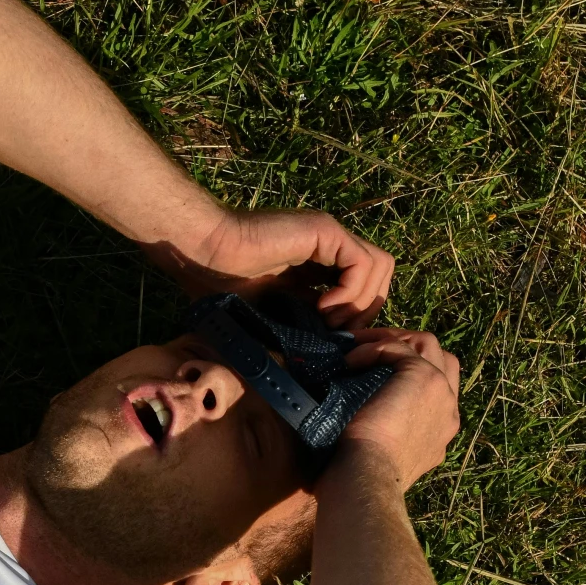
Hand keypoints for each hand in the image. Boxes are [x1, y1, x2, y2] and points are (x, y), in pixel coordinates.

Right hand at [144, 208, 394, 324]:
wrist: (205, 254)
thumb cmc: (222, 284)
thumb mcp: (273, 313)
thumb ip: (302, 323)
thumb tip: (327, 353)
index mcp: (318, 265)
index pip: (364, 287)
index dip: (356, 317)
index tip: (333, 340)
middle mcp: (330, 247)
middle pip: (380, 277)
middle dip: (365, 312)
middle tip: (335, 334)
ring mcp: (331, 236)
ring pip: (380, 268)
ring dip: (360, 302)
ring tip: (328, 321)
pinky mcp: (326, 232)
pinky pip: (364, 263)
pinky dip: (351, 292)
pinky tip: (323, 308)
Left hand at [335, 327, 460, 491]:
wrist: (369, 476)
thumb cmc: (365, 474)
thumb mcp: (389, 452)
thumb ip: (392, 432)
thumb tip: (364, 416)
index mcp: (443, 427)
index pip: (441, 384)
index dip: (411, 369)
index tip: (378, 369)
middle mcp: (449, 408)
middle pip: (440, 357)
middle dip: (406, 346)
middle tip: (369, 350)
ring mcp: (441, 390)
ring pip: (425, 343)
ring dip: (389, 339)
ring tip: (357, 346)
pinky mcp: (423, 376)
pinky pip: (398, 348)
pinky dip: (372, 348)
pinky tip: (350, 360)